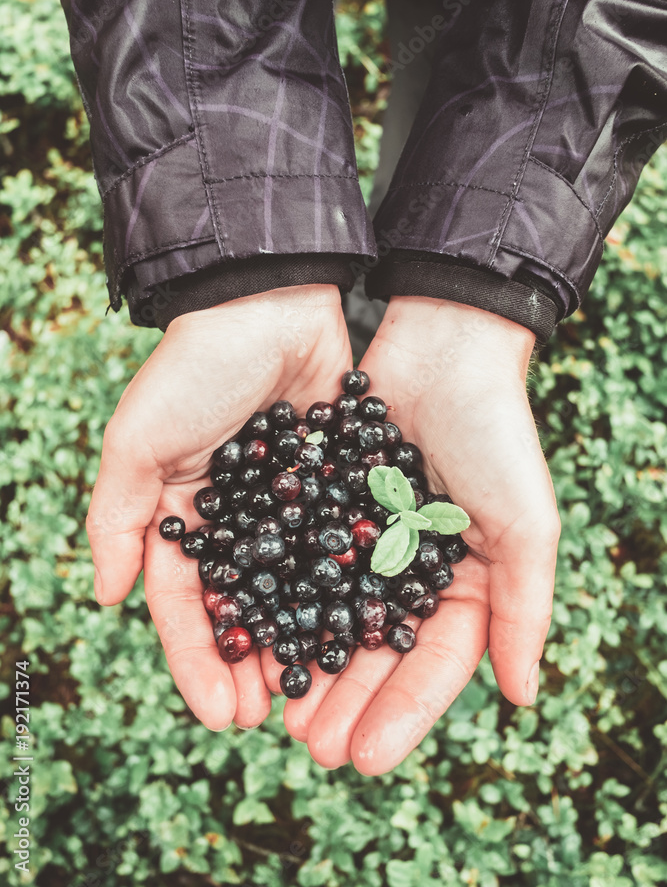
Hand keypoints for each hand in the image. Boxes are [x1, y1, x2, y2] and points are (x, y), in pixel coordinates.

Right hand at [86, 284, 352, 731]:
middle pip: (247, 607)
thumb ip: (117, 516)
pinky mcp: (340, 483)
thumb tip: (104, 596)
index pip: (187, 602)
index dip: (199, 659)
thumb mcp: (138, 439)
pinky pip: (345, 545)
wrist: (270, 300)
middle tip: (275, 718)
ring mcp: (293, 505)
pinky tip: (368, 630)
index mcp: (188, 514)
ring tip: (323, 693)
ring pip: (299, 588)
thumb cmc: (195, 367)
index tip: (221, 714)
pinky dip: (352, 589)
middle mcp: (241, 519)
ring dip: (307, 641)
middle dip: (256, 664)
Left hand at [271, 297, 559, 773]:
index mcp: (465, 583)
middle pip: (375, 649)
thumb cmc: (495, 434)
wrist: (443, 347)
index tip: (364, 759)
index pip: (434, 664)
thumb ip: (524, 609)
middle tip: (308, 745)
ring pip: (331, 614)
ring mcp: (365, 540)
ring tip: (276, 708)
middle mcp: (411, 569)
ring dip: (306, 661)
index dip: (401, 714)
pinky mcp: (325, 506)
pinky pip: (299, 561)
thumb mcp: (524, 523)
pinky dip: (280, 599)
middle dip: (345, 700)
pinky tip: (255, 633)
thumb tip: (523, 699)